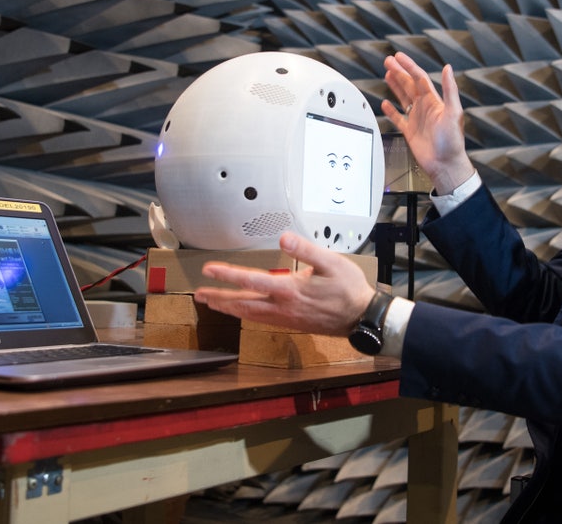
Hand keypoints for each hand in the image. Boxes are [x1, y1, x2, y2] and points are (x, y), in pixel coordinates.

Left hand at [194, 232, 375, 335]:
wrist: (361, 317)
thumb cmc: (349, 290)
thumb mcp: (330, 263)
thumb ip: (305, 250)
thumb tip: (283, 238)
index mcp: (289, 290)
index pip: (250, 281)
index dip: (227, 275)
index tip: (209, 270)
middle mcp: (283, 307)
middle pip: (243, 303)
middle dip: (219, 298)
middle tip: (200, 294)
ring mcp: (286, 317)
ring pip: (249, 314)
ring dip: (229, 307)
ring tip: (213, 303)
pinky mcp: (291, 323)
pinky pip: (261, 319)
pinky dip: (245, 314)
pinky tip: (242, 312)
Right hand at [381, 52, 474, 194]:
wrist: (445, 164)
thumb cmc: (453, 141)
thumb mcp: (454, 112)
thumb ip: (450, 90)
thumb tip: (448, 69)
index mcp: (434, 101)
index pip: (419, 78)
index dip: (409, 66)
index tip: (399, 57)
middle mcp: (425, 107)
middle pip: (409, 85)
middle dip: (399, 72)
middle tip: (388, 61)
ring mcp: (417, 119)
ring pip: (403, 98)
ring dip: (395, 85)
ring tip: (387, 74)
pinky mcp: (410, 131)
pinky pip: (398, 118)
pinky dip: (391, 111)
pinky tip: (386, 104)